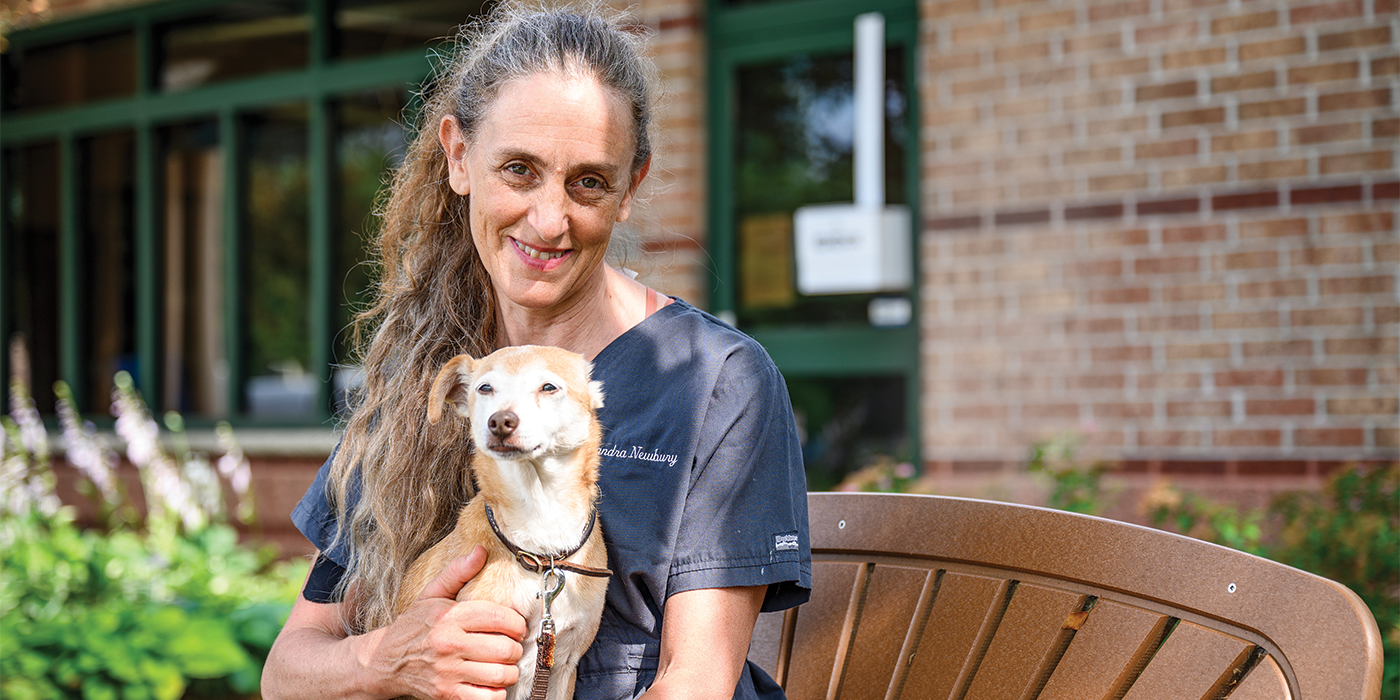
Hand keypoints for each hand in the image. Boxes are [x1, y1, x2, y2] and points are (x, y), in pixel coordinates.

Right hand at [370, 546, 527, 699]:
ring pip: (500, 674)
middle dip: (516, 647)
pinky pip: (488, 698)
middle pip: (504, 648)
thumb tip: (480, 551)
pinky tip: (492, 682)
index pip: (499, 617)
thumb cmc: (413, 626)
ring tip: (504, 663)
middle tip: (511, 645)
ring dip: (510, 670)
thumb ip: (457, 572)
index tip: (516, 626)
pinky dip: (497, 692)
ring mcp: (448, 672)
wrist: (384, 662)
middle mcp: (449, 644)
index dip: (516, 622)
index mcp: (449, 616)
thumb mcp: (431, 594)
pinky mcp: (447, 694)